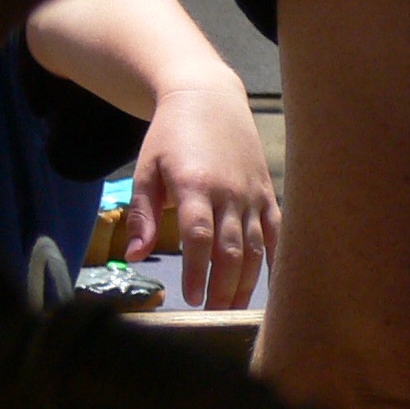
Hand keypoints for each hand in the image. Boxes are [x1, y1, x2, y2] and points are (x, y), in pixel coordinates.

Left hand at [128, 79, 278, 310]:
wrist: (208, 96)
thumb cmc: (170, 135)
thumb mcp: (147, 169)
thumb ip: (143, 214)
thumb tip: (134, 255)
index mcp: (195, 185)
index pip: (199, 237)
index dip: (197, 271)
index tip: (190, 298)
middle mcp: (228, 191)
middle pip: (230, 249)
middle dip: (222, 286)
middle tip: (211, 311)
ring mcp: (252, 192)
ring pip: (255, 246)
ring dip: (246, 281)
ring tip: (232, 307)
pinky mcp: (267, 191)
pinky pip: (275, 231)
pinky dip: (274, 259)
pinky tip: (269, 285)